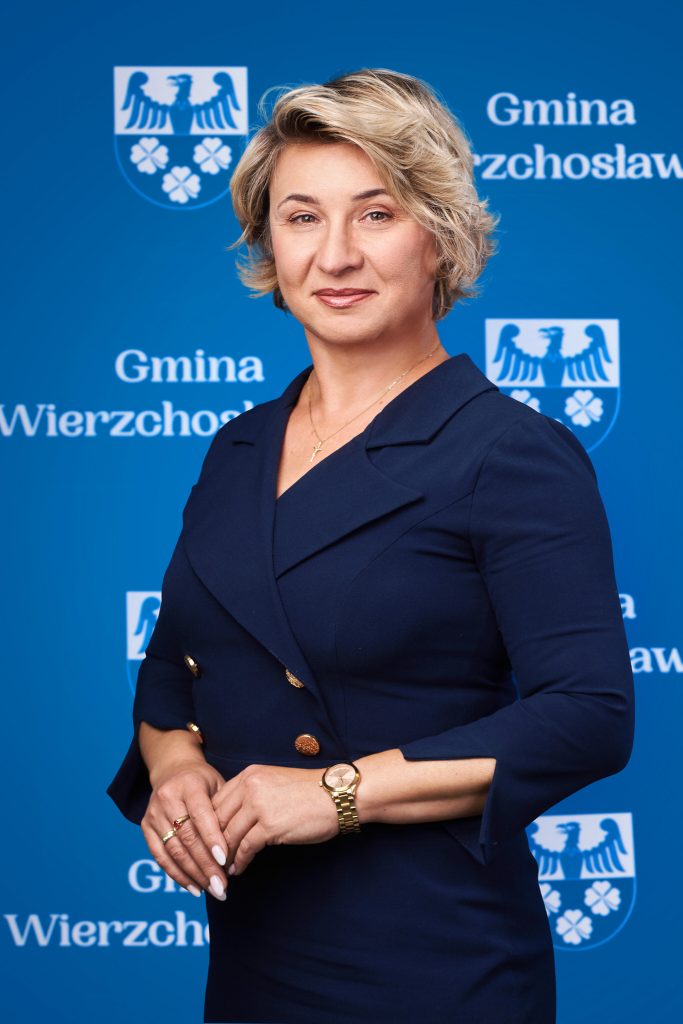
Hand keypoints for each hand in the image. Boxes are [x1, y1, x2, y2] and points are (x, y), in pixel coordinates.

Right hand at [141, 759, 231, 900]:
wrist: (173, 769)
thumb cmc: (203, 781)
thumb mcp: (218, 784)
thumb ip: (224, 809)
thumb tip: (238, 844)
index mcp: (189, 785)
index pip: (201, 816)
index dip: (212, 840)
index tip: (225, 861)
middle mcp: (167, 798)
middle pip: (187, 838)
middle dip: (206, 865)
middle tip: (222, 886)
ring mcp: (154, 813)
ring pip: (173, 851)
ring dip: (194, 875)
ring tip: (213, 890)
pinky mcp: (145, 826)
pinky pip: (160, 856)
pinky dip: (177, 875)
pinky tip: (194, 887)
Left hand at [210, 764, 339, 875]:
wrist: (337, 794)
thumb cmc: (308, 792)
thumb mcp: (273, 784)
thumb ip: (251, 795)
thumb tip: (232, 820)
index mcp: (249, 775)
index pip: (216, 802)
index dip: (208, 825)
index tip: (207, 842)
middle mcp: (250, 786)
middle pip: (217, 819)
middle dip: (211, 844)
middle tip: (209, 861)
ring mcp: (259, 805)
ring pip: (228, 835)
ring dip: (223, 856)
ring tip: (222, 869)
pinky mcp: (270, 825)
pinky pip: (245, 847)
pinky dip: (239, 861)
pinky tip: (239, 868)